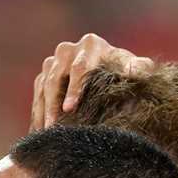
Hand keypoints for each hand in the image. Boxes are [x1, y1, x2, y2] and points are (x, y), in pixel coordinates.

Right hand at [30, 33, 153, 129]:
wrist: (111, 74)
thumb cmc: (125, 74)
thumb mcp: (132, 69)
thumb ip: (139, 68)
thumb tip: (140, 68)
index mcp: (91, 45)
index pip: (79, 68)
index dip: (73, 89)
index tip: (69, 108)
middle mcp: (68, 50)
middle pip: (55, 78)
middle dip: (53, 104)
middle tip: (53, 127)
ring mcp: (53, 62)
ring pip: (43, 87)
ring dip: (43, 111)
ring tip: (45, 133)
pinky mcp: (43, 76)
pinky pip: (37, 95)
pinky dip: (37, 113)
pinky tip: (38, 132)